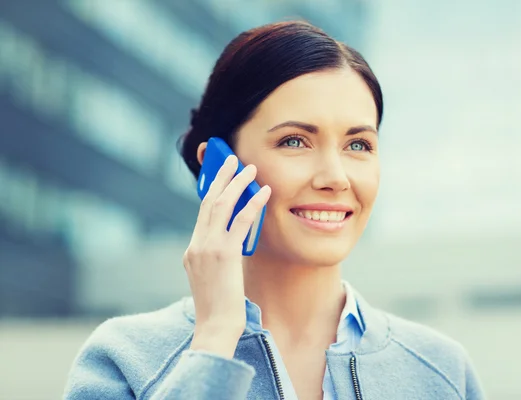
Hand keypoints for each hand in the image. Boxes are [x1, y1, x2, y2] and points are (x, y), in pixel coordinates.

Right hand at [183, 155, 270, 357]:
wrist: (215, 326)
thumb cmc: (219, 306)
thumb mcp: (212, 276)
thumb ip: (217, 255)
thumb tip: (233, 239)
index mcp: (192, 250)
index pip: (202, 213)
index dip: (213, 190)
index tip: (221, 175)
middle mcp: (196, 245)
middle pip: (207, 201)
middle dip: (220, 177)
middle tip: (232, 159)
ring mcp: (207, 248)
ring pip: (220, 205)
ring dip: (236, 183)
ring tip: (249, 168)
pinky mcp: (224, 255)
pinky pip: (239, 221)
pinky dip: (252, 204)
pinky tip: (263, 192)